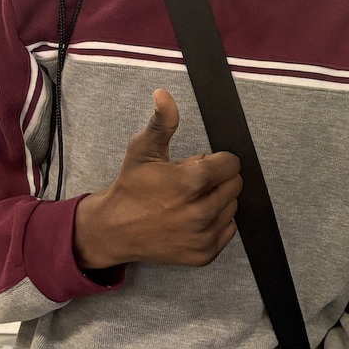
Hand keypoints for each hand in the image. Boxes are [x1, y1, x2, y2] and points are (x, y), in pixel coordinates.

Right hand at [73, 89, 242, 268]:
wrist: (113, 230)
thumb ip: (162, 121)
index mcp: (192, 182)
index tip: (196, 165)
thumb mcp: (143, 150)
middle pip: (235, 184)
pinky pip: (228, 229)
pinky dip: (216, 222)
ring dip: (218, 200)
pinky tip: (193, 218)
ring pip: (233, 206)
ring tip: (190, 201)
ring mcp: (204, 235)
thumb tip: (164, 94)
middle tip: (190, 184)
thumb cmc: (131, 187)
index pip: (232, 163)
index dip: (215, 161)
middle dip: (217, 180)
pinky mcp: (204, 254)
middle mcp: (202, 211)